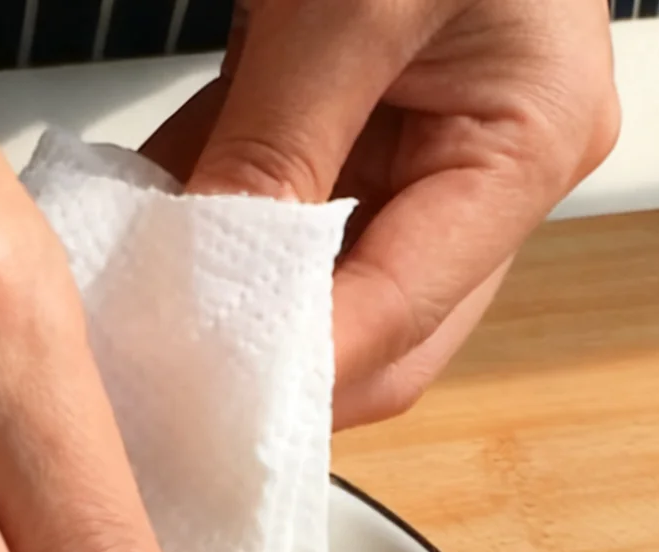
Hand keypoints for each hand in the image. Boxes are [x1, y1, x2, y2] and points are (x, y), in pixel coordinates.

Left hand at [141, 0, 618, 424]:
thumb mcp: (346, 7)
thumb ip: (278, 149)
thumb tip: (208, 280)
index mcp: (531, 143)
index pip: (409, 316)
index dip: (299, 376)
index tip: (195, 404)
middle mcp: (492, 153)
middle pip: (380, 324)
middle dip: (268, 363)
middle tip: (154, 396)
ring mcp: (428, 127)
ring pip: (321, 268)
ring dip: (228, 299)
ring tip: (127, 333)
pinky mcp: (358, 95)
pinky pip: (284, 189)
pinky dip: (212, 216)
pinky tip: (137, 242)